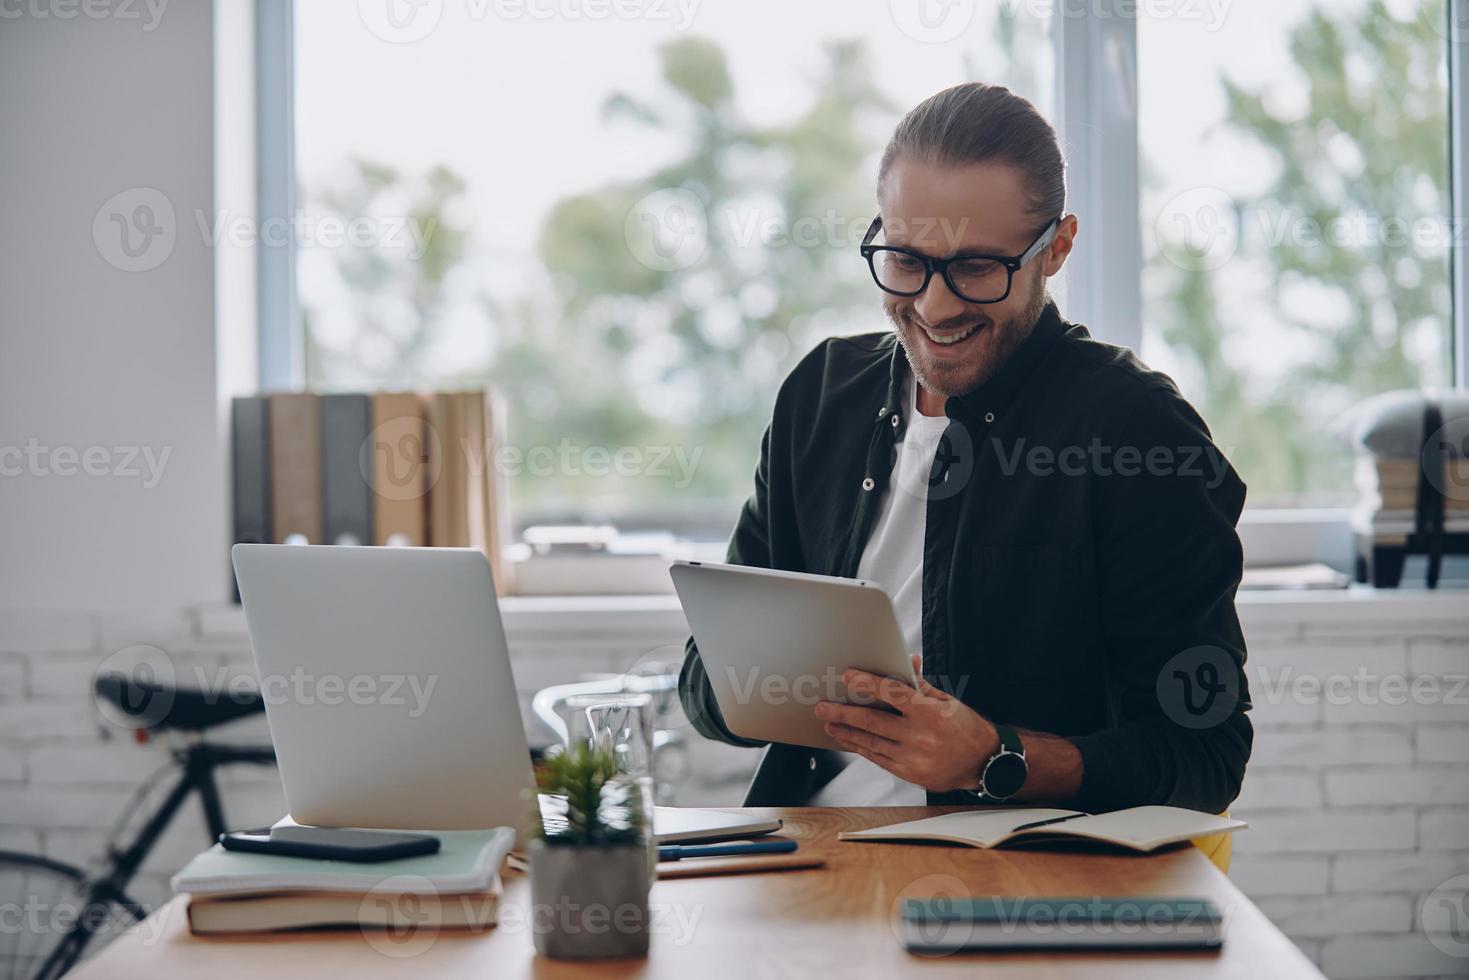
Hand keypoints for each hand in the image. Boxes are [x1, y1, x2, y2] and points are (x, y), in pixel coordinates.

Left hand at [814, 655, 999, 792]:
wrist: (984, 762)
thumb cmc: (964, 727)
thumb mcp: (947, 701)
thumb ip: (920, 685)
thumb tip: (906, 661)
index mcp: (930, 713)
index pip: (893, 693)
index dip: (868, 684)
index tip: (849, 676)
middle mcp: (920, 736)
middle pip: (873, 722)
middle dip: (843, 714)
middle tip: (823, 708)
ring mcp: (913, 758)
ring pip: (871, 743)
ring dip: (847, 733)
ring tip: (830, 724)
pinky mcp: (910, 774)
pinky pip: (879, 759)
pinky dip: (862, 748)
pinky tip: (850, 741)